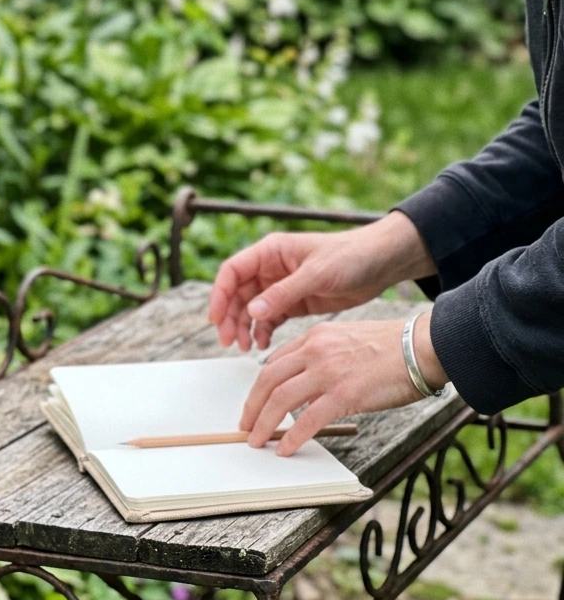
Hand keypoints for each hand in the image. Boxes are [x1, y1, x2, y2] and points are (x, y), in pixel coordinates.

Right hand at [209, 212, 436, 350]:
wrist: (383, 263)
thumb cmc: (352, 256)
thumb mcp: (317, 274)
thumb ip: (283, 293)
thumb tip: (251, 311)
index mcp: (270, 252)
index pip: (232, 272)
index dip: (219, 295)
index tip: (216, 318)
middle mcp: (271, 269)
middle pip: (237, 294)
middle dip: (229, 317)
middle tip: (228, 341)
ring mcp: (281, 287)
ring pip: (250, 309)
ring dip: (244, 327)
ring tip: (244, 347)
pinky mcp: (295, 302)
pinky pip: (269, 319)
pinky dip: (263, 332)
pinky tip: (263, 345)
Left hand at [238, 313, 447, 455]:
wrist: (424, 346)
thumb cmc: (393, 348)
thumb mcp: (347, 340)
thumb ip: (322, 357)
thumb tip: (307, 387)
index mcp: (314, 337)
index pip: (274, 362)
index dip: (260, 387)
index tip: (255, 403)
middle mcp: (315, 350)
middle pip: (267, 380)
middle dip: (252, 406)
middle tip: (245, 425)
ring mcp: (327, 372)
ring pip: (280, 399)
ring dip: (263, 424)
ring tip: (255, 440)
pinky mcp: (344, 393)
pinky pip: (307, 419)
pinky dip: (292, 437)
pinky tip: (285, 449)